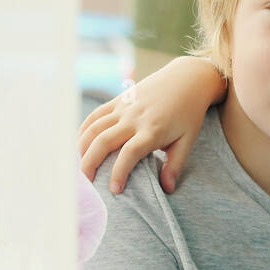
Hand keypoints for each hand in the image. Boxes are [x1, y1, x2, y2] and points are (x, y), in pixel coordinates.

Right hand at [78, 56, 226, 193]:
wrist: (187, 79)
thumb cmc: (189, 112)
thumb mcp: (187, 140)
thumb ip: (175, 165)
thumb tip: (168, 189)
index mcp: (152, 130)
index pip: (129, 153)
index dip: (119, 172)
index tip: (114, 190)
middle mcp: (134, 118)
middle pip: (103, 141)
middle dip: (90, 163)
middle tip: (87, 181)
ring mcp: (124, 107)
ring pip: (94, 128)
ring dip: (83, 148)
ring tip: (81, 165)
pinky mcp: (119, 100)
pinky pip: (95, 115)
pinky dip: (84, 129)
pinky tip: (81, 144)